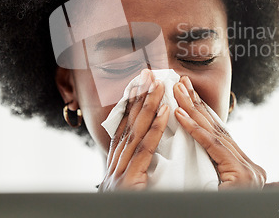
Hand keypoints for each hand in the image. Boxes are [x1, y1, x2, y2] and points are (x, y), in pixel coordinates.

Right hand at [98, 70, 169, 190]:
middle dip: (138, 98)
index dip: (129, 108)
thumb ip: (135, 175)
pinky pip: (145, 149)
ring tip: (157, 84)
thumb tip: (145, 160)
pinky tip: (165, 111)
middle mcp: (113, 168)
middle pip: (127, 125)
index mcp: (114, 170)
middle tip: (147, 74)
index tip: (137, 88)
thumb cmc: (128, 217)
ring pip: (135, 132)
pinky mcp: (128, 182)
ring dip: (148, 105)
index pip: (122, 132)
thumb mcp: (131, 194)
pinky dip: (155, 128)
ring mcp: (118, 174)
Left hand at [173, 76, 265, 189]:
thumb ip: (208, 170)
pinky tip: (180, 113)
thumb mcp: (213, 191)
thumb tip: (187, 154)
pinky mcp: (241, 175)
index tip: (188, 94)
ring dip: (192, 109)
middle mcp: (250, 168)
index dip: (203, 113)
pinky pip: (212, 146)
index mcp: (244, 170)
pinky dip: (194, 128)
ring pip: (214, 133)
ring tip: (178, 90)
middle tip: (182, 82)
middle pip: (217, 129)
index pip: (219, 137)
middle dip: (197, 104)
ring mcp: (249, 171)